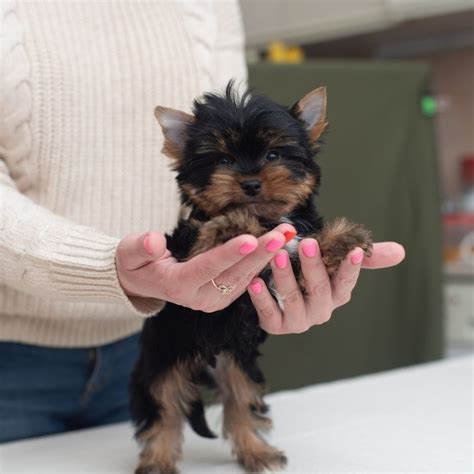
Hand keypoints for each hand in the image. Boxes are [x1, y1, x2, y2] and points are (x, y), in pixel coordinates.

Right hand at [115, 223, 295, 312]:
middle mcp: (200, 298)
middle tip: (281, 233)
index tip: (252, 238)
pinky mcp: (222, 296)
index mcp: (178, 286)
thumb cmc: (136, 263)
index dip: (230, 253)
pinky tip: (277, 246)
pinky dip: (262, 263)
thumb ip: (140, 247)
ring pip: (245, 278)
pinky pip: (245, 279)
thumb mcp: (129, 253)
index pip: (209, 267)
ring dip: (267, 256)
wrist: (142, 282)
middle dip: (260, 253)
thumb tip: (154, 241)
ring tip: (286, 234)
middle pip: (234, 274)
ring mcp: (213, 300)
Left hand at [247, 240, 404, 333]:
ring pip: (293, 300)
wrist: (278, 294)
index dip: (351, 268)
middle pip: (319, 290)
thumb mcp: (334, 261)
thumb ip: (364, 256)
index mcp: (336, 295)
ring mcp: (298, 321)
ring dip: (286, 278)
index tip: (355, 250)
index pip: (347, 282)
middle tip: (306, 244)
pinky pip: (269, 315)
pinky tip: (255, 281)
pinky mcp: (275, 326)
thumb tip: (401, 252)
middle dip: (314, 267)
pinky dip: (261, 299)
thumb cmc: (309, 272)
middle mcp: (320, 311)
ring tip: (278, 256)